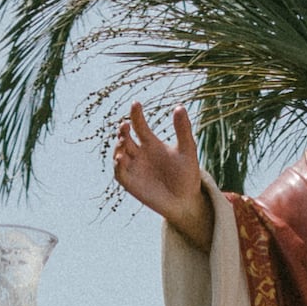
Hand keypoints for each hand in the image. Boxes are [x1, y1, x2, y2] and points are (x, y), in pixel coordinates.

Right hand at [109, 105, 211, 249]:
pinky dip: (118, 165)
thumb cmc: (187, 175)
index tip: (136, 104)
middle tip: (125, 125)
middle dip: (123, 131)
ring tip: (123, 141)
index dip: (136, 114)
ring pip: (119, 153)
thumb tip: (179, 107)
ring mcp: (134, 168)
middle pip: (125, 138)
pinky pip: (120, 173)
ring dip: (118, 146)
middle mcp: (139, 154)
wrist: (187, 201)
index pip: (139, 125)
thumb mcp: (187, 150)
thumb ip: (183, 130)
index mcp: (151, 143)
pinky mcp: (131, 183)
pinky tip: (122, 158)